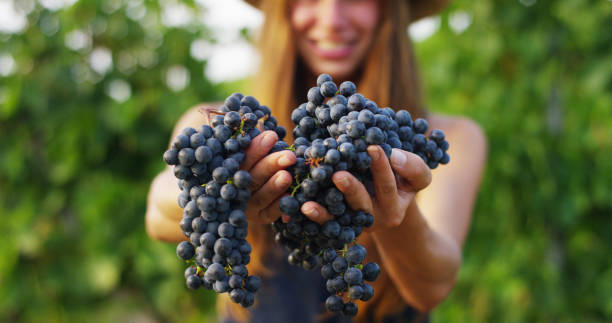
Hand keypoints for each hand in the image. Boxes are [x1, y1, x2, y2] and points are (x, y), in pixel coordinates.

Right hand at [242, 131, 295, 223]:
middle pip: (251, 177)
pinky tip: (290, 197)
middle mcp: (235, 189)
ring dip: (274, 186)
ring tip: (288, 176)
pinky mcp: (259, 217)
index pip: (241, 158)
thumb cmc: (254, 159)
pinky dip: (279, 206)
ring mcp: (246, 206)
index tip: (272, 136)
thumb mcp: (250, 149)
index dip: (256, 148)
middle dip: (271, 165)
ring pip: (260, 196)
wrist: (251, 191)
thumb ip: (253, 142)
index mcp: (229, 169)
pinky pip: (269, 213)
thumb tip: (262, 125)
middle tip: (289, 156)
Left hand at [298, 146, 431, 228]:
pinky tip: (302, 208)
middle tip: (338, 175)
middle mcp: (373, 219)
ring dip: (323, 212)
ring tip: (308, 204)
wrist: (387, 199)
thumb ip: (413, 167)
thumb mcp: (416, 176)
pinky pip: (324, 224)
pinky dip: (313, 216)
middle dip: (351, 189)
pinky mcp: (337, 226)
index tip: (373, 148)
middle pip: (362, 204)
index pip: (388, 186)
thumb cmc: (402, 180)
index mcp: (394, 208)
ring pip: (339, 218)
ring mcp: (353, 224)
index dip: (382, 168)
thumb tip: (395, 156)